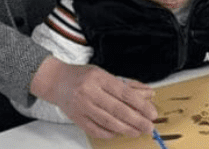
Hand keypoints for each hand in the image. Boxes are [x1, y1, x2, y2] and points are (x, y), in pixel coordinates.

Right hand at [30, 56, 156, 138]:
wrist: (56, 81)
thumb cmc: (83, 76)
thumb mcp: (106, 75)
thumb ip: (128, 85)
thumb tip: (149, 94)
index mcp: (100, 78)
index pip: (125, 93)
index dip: (141, 105)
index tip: (152, 113)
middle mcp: (90, 92)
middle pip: (117, 110)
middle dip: (136, 120)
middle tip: (149, 127)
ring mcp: (82, 106)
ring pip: (107, 121)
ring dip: (125, 129)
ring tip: (138, 131)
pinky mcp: (76, 118)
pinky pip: (94, 130)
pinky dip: (108, 133)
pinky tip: (118, 133)